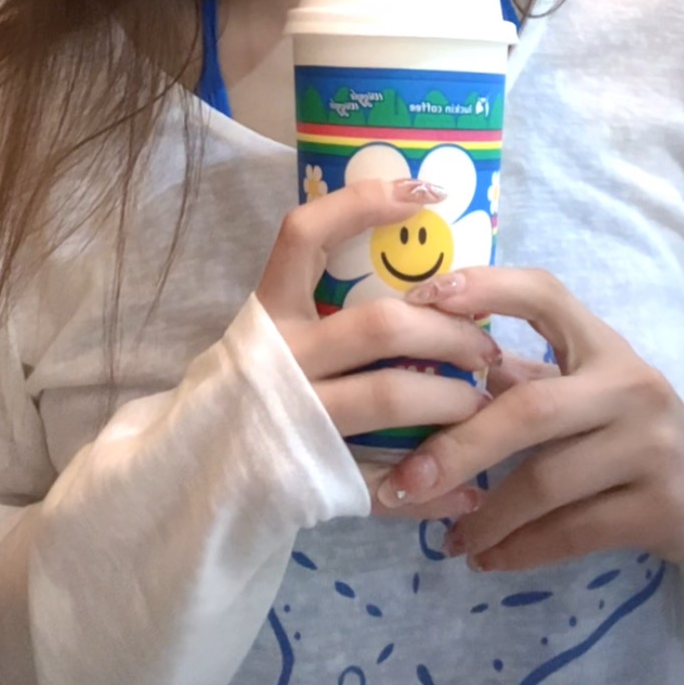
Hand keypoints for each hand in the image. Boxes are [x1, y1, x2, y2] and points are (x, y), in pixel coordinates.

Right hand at [256, 178, 496, 523]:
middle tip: (486, 344)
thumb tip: (414, 256)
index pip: (307, 235)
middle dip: (449, 330)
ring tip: (481, 402)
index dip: (363, 204)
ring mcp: (298, 417)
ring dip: (451, 399)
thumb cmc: (254, 387)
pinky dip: (434, 488)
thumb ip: (328, 300)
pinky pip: (385, 480)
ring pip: (390, 396)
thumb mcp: (276, 332)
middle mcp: (283, 358)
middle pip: (381, 324)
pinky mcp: (312, 474)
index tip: (426, 193)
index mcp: (271, 313)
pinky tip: (469, 490)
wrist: (196, 473)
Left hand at [374, 266, 683, 578]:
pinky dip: (520, 548)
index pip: (544, 294)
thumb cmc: (628, 429)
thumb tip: (426, 367)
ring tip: (445, 538)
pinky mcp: (661, 507)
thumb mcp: (584, 390)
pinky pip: (572, 531)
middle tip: (403, 481)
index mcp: (601, 343)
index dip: (483, 288)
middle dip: (458, 448)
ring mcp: (650, 446)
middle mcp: (630, 385)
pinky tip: (487, 559)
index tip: (421, 300)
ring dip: (485, 515)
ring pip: (546, 481)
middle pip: (529, 409)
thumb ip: (520, 377)